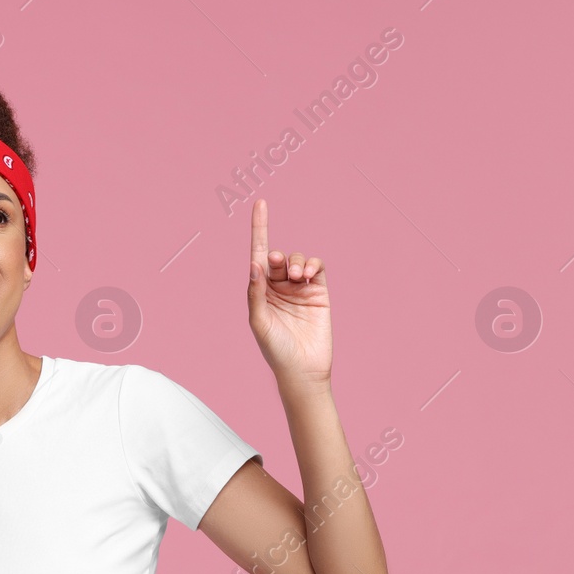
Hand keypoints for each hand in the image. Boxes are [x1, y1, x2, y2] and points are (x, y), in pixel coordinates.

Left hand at [246, 198, 331, 387]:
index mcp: (260, 291)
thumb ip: (255, 293)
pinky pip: (316, 267)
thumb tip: (255, 264)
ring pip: (298, 259)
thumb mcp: (259, 322)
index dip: (259, 229)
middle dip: (280, 257)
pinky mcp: (319, 292)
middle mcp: (279, 286)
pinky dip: (313, 264)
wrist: (303, 370)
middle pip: (279, 256)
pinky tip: (308, 274)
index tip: (261, 204)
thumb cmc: (276, 350)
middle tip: (281, 267)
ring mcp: (299, 288)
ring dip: (297, 262)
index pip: (259, 254)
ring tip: (298, 277)